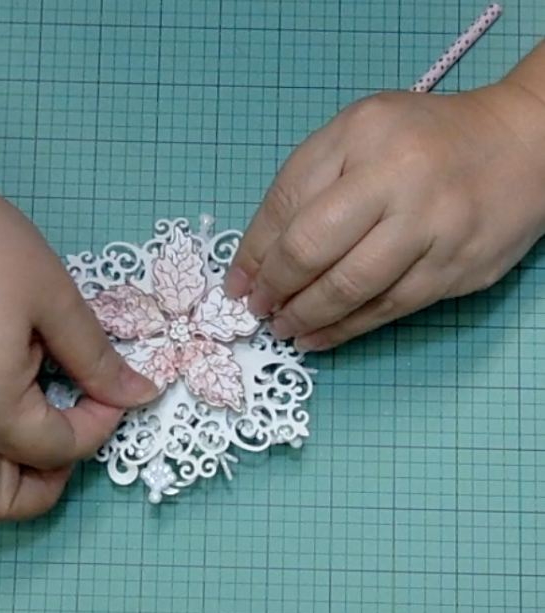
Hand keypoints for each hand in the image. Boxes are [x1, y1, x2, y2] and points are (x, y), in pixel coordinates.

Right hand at [0, 179, 156, 521]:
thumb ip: (97, 358)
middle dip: (52, 480)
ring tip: (31, 431)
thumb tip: (138, 393)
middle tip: (77, 425)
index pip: (59, 448)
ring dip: (2, 481)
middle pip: (3, 502)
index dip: (102, 421)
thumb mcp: (53, 299)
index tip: (116, 386)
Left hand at [224, 81, 544, 350]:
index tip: (236, 283)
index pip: (286, 202)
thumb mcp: (357, 137)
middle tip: (257, 310)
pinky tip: (320, 337)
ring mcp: (431, 225)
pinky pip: (388, 308)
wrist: (521, 143)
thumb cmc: (420, 142)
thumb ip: (307, 185)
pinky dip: (346, 329)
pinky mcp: (455, 266)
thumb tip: (258, 257)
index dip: (253, 252)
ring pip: (350, 286)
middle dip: (274, 288)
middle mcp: (396, 177)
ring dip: (305, 316)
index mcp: (360, 135)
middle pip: (312, 247)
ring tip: (283, 328)